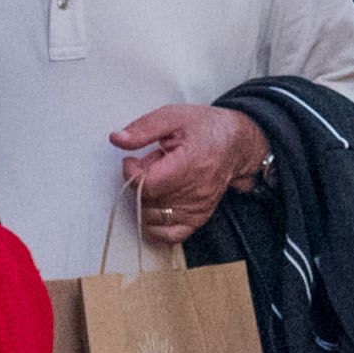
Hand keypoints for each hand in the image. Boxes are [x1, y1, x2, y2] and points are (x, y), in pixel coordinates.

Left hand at [112, 102, 264, 247]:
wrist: (236, 144)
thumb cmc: (206, 129)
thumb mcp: (173, 116)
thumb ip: (144, 128)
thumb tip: (117, 139)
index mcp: (190, 163)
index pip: (148, 184)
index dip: (131, 173)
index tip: (130, 161)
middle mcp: (196, 191)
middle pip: (148, 200)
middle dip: (139, 183)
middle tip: (149, 166)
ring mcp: (197, 207)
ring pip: (154, 218)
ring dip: (146, 200)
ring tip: (157, 181)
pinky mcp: (198, 218)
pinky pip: (170, 235)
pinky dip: (156, 225)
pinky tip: (156, 205)